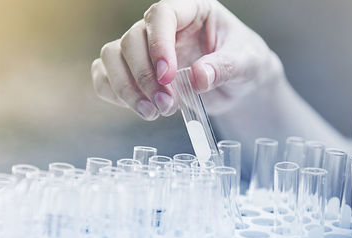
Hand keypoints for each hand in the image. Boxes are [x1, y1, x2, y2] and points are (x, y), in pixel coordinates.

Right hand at [91, 0, 283, 119]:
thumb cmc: (243, 64)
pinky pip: (106, 76)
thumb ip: (224, 67)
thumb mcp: (246, 63)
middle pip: (131, 40)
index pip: (161, 15)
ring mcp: (144, 49)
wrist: (237, 84)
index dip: (158, 44)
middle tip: (165, 105)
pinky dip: (113, 93)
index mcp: (191, 11)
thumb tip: (198, 77)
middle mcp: (162, 27)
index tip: (168, 76)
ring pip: (112, 57)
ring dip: (126, 88)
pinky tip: (138, 107)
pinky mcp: (134, 72)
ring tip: (153, 112)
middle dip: (145, 77)